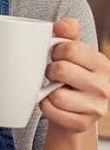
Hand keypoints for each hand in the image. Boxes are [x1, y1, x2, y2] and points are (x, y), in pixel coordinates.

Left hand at [40, 17, 109, 134]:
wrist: (75, 112)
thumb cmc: (71, 77)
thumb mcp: (74, 54)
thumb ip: (68, 35)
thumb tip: (62, 25)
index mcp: (102, 64)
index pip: (70, 48)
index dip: (55, 51)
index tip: (56, 56)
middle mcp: (104, 86)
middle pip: (60, 70)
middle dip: (50, 71)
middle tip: (54, 75)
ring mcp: (96, 107)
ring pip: (55, 94)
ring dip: (47, 91)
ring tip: (54, 90)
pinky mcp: (82, 124)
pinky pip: (50, 110)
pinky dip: (45, 107)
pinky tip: (52, 104)